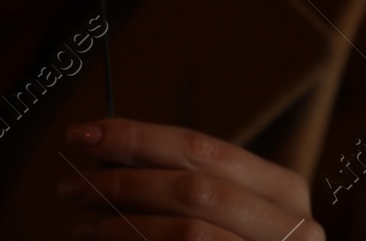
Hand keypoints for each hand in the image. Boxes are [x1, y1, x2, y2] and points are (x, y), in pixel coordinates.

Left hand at [59, 118, 322, 240]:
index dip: (137, 137)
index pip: (201, 148)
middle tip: (71, 183)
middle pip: (193, 187)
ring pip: (190, 230)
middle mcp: (295, 225)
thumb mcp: (218, 211)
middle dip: (123, 181)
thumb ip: (175, 183)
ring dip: (124, 223)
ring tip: (80, 222)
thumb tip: (103, 148)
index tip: (82, 134)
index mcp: (282, 189)